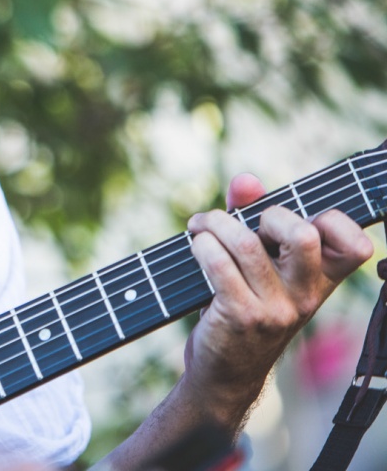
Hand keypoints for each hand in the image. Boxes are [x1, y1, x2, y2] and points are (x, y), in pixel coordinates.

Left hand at [181, 172, 373, 426]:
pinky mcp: (242, 317)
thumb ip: (252, 215)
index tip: (300, 216)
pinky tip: (194, 244)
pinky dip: (201, 245)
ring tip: (201, 225)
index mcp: (321, 280)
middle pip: (303, 236)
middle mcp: (306, 296)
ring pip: (247, 245)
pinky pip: (219, 266)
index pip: (356, 245)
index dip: (335, 221)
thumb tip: (246, 180)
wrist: (226, 370)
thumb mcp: (258, 263)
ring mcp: (276, 310)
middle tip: (242, 221)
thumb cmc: (242, 304)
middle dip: (266, 214)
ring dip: (215, 224)